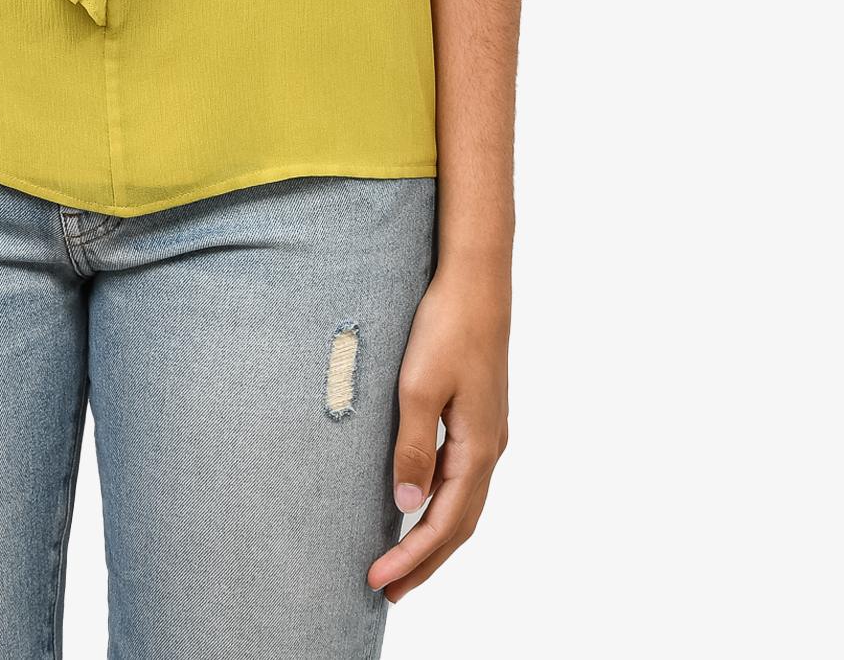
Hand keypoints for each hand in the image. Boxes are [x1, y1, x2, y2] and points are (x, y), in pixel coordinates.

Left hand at [367, 259, 509, 601]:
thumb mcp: (418, 388)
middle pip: (460, 524)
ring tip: (402, 560)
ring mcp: (489, 432)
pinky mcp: (480, 415)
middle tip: (388, 590)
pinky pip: (463, 477)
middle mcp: (491, 447)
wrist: (475, 279)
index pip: (444, 523)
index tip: (378, 581)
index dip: (413, 558)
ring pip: (465, 503)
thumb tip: (406, 506)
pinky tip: (420, 501)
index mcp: (478, 448)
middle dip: (425, 561)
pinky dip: (442, 503)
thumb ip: (413, 449)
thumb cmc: (446, 326)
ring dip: (434, 536)